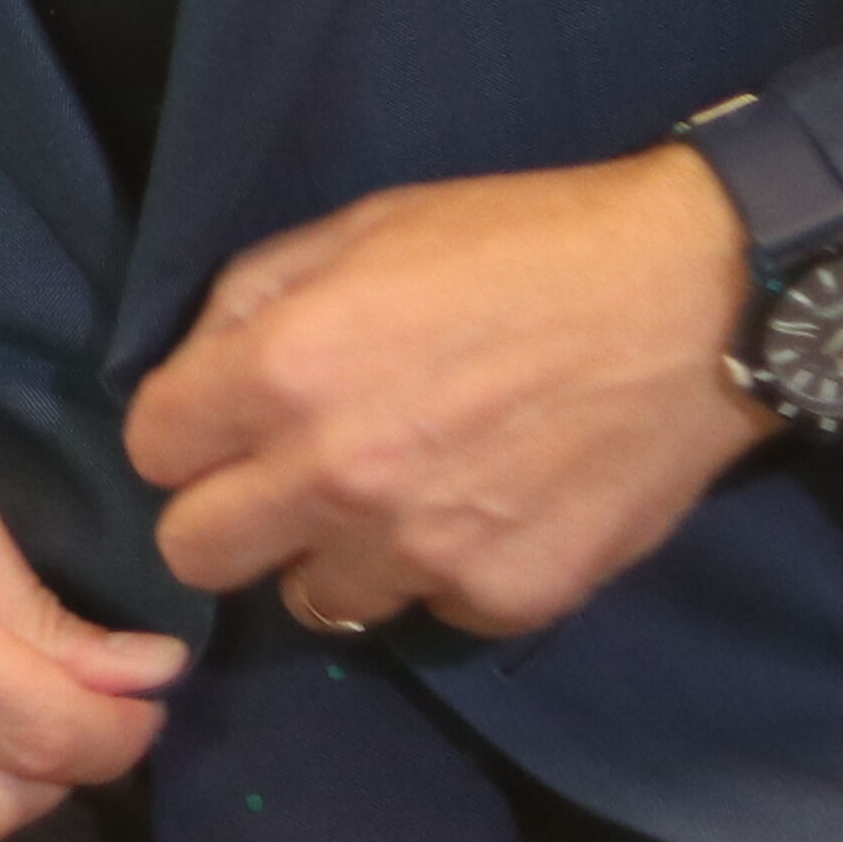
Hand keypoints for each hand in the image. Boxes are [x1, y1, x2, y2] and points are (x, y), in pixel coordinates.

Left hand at [120, 146, 769, 641]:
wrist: (691, 303)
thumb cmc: (521, 245)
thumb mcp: (364, 228)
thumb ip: (255, 300)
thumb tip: (198, 368)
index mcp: (287, 370)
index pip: (151, 449)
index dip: (181, 431)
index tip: (221, 422)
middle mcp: (338, 477)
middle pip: (197, 555)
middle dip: (224, 515)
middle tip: (283, 479)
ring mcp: (422, 552)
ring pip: (312, 601)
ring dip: (334, 554)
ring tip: (400, 494)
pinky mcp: (503, 600)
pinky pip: (426, 614)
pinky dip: (440, 573)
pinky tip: (486, 508)